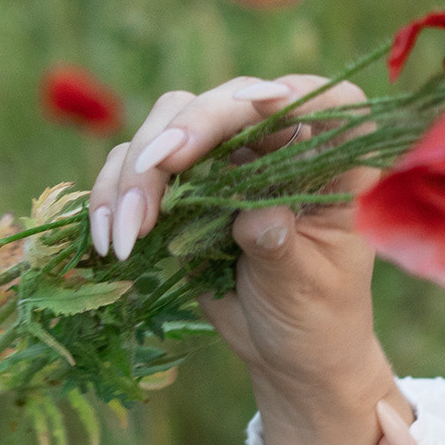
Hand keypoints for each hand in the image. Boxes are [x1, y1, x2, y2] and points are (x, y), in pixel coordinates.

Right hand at [86, 74, 409, 444]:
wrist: (288, 351)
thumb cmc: (316, 315)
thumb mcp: (307, 287)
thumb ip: (283, 247)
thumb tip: (257, 216)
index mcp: (335, 165)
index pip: (331, 102)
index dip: (298, 93)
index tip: (264, 103)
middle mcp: (281, 148)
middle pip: (230, 99)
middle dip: (189, 127)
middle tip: (159, 165)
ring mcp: (227, 160)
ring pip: (171, 122)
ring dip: (138, 170)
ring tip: (126, 234)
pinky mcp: (182, 184)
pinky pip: (135, 165)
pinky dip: (113, 194)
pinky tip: (109, 240)